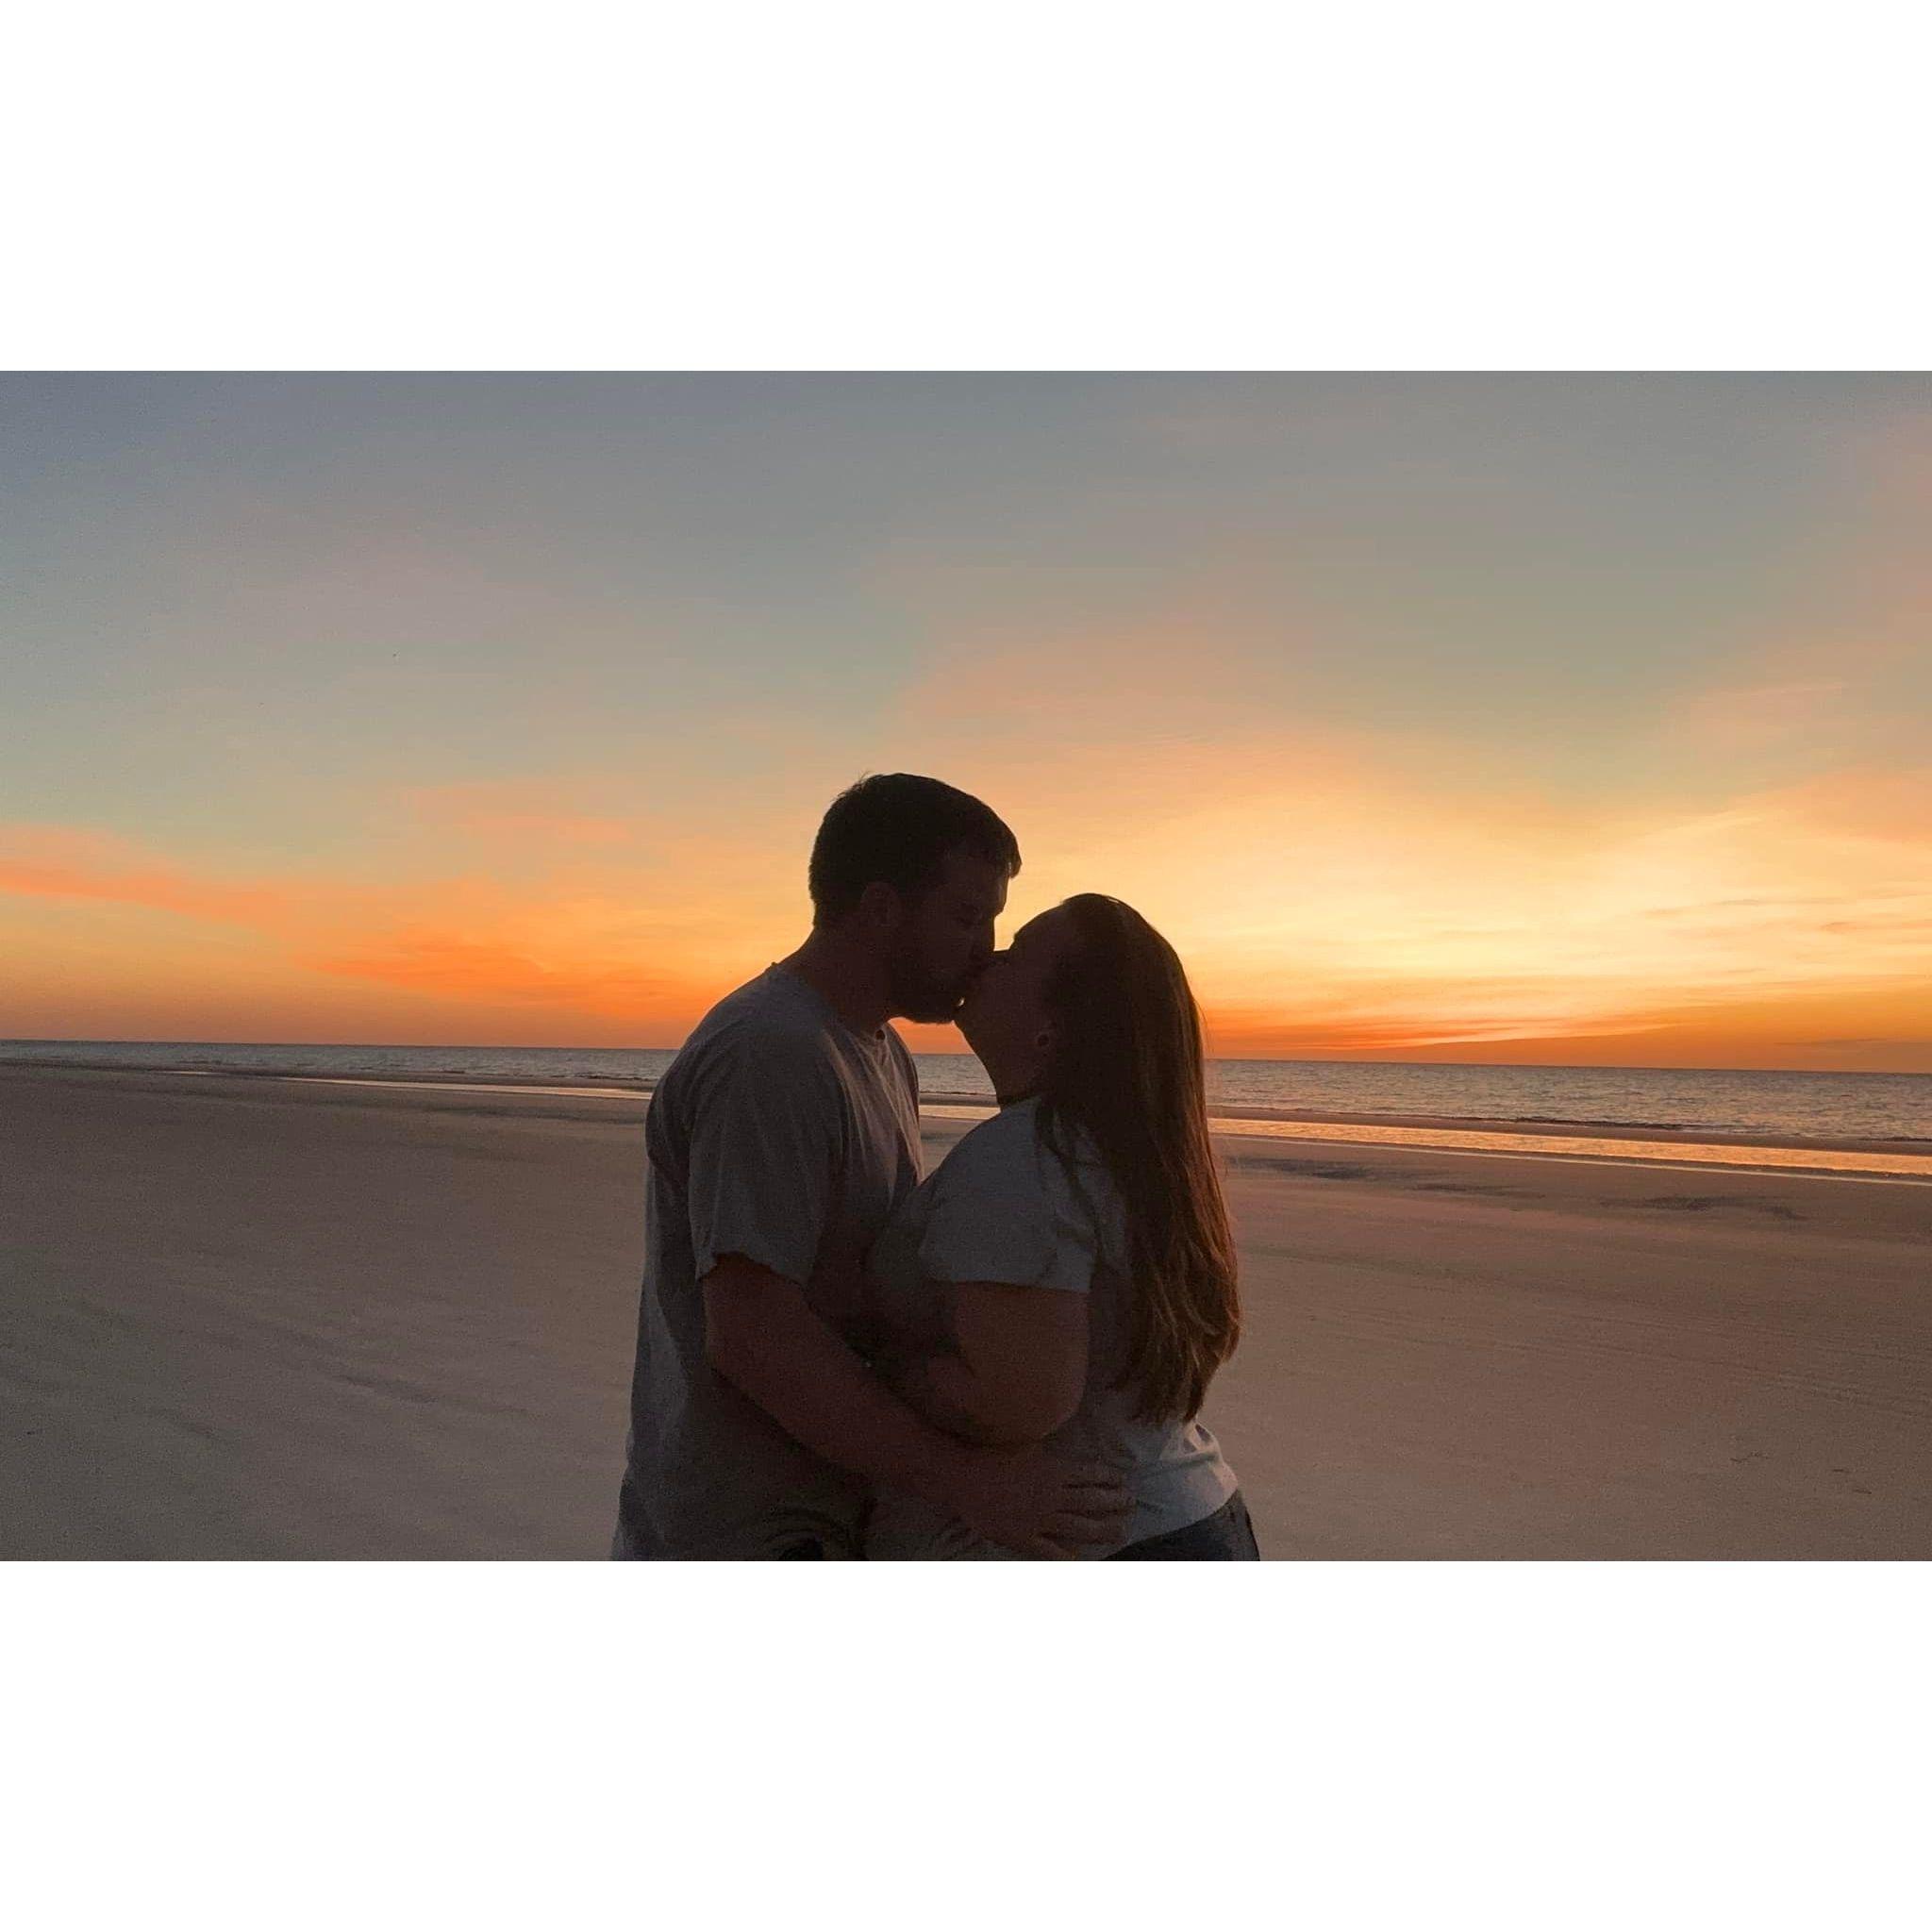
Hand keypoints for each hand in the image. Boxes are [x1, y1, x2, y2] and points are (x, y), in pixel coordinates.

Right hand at [947, 1447, 1133, 1559]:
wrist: (963, 1477)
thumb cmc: (992, 1454)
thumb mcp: (1027, 1442)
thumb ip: (1050, 1447)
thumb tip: (1068, 1441)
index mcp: (1054, 1470)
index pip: (1092, 1475)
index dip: (1110, 1479)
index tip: (1123, 1482)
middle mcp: (1053, 1496)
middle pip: (1093, 1501)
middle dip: (1116, 1503)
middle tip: (1131, 1504)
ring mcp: (1040, 1519)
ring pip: (1081, 1527)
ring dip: (1104, 1530)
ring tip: (1121, 1531)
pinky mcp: (1024, 1538)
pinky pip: (1051, 1551)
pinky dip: (1068, 1557)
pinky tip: (1082, 1560)